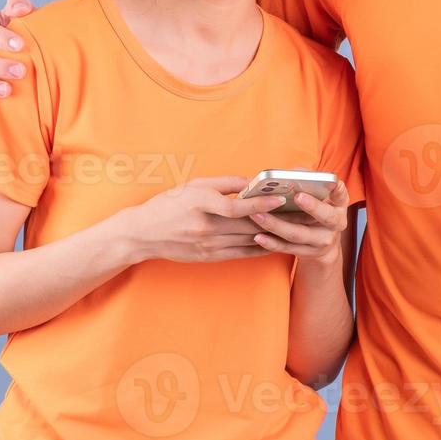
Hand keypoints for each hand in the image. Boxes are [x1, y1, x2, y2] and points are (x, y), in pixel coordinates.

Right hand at [120, 176, 286, 263]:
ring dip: (272, 234)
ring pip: (247, 240)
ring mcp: (207, 245)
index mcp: (200, 205)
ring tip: (293, 227)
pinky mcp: (209, 257)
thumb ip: (224, 183)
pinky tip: (275, 243)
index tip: (280, 199)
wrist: (142, 234)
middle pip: (247, 225)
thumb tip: (251, 182)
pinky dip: (259, 248)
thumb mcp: (193, 185)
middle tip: (298, 214)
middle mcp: (205, 227)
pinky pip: (240, 254)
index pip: (235, 207)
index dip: (260, 204)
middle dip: (275, 219)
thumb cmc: (168, 204)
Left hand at [248, 181, 350, 264]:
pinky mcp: (307, 253)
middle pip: (326, 217)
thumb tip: (294, 172)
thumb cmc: (316, 212)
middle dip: (313, 207)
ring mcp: (322, 241)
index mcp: (339, 205)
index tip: (331, 182)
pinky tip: (258, 236)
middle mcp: (336, 224)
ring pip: (299, 234)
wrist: (322, 244)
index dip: (338, 189)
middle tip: (297, 196)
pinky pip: (288, 248)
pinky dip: (272, 243)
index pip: (342, 195)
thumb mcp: (321, 198)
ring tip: (258, 215)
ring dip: (277, 225)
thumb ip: (309, 183)